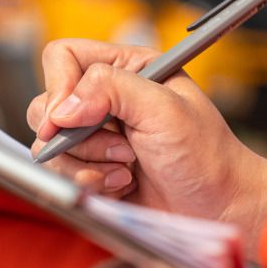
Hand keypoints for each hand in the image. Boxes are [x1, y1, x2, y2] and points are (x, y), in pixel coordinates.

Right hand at [27, 39, 266, 253]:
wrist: (219, 209)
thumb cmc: (206, 155)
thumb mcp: (164, 108)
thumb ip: (111, 91)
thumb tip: (61, 107)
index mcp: (127, 69)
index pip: (63, 58)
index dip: (59, 86)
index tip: (65, 119)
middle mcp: (107, 99)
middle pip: (47, 105)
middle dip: (80, 135)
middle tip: (123, 148)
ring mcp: (97, 137)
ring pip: (50, 146)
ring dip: (88, 162)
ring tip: (128, 170)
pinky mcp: (92, 170)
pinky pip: (62, 174)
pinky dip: (90, 183)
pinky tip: (123, 186)